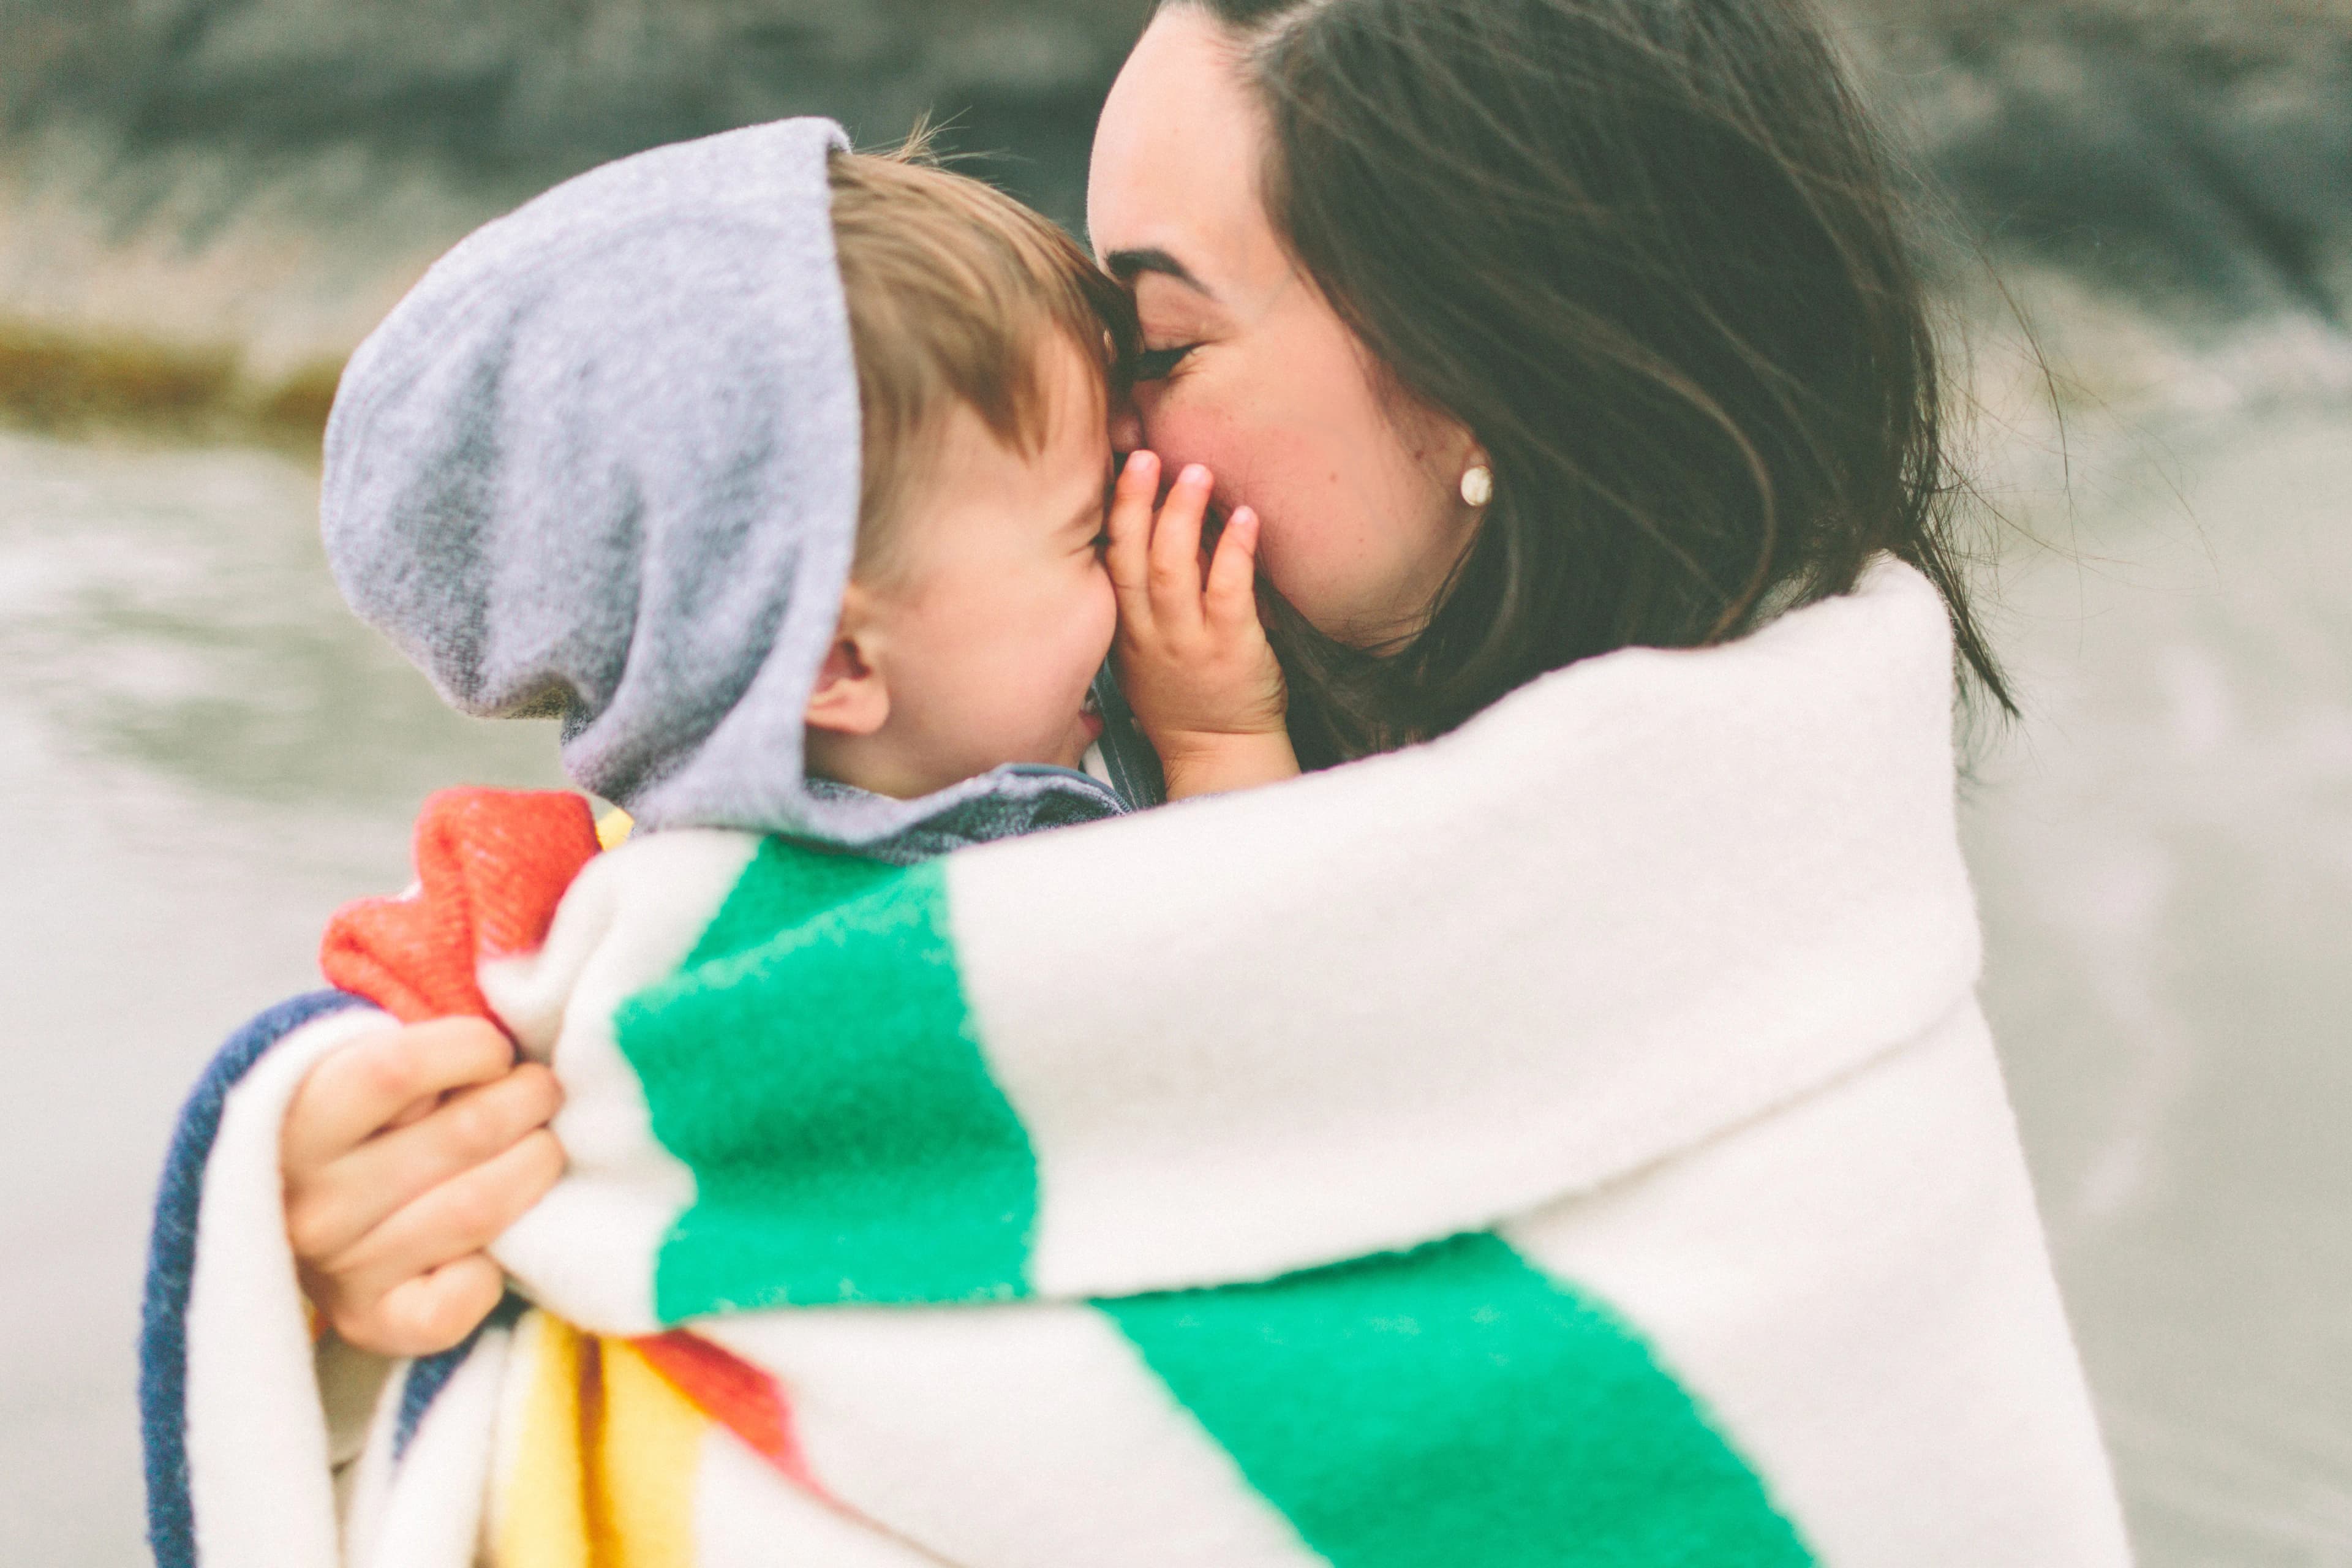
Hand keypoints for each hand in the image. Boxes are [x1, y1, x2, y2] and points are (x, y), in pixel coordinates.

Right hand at [281, 1018, 563, 1355]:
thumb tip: (510, 1022)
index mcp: (294, 1120)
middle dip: (530, 1101)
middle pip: (465, 1134)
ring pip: (479, 1207)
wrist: (294, 1217)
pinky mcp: (370, 1323)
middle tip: (543, 1092)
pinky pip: (456, 1302)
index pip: (396, 1071)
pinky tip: (496, 1246)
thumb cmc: (362, 1121)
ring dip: (535, 1165)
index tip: (493, 1051)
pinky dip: (492, 1272)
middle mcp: (308, 1201)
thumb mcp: (358, 1062)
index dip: (471, 1051)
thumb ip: (414, 1047)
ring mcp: (338, 1269)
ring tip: (544, 1146)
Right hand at [1106, 452, 1298, 798]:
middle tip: (1149, 454)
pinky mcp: (1231, 649)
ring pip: (1172, 570)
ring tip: (1197, 473)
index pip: (1109, 563)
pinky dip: (1233, 551)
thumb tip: (1153, 533)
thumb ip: (1142, 602)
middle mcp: (1149, 633)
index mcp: (1126, 630)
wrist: (1220, 752)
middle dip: (1136, 503)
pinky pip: (1228, 591)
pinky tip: (1245, 519)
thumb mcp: (1145, 653)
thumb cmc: (1185, 698)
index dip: (1113, 513)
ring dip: (1182, 517)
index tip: (1120, 466)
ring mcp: (1188, 642)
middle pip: (1131, 558)